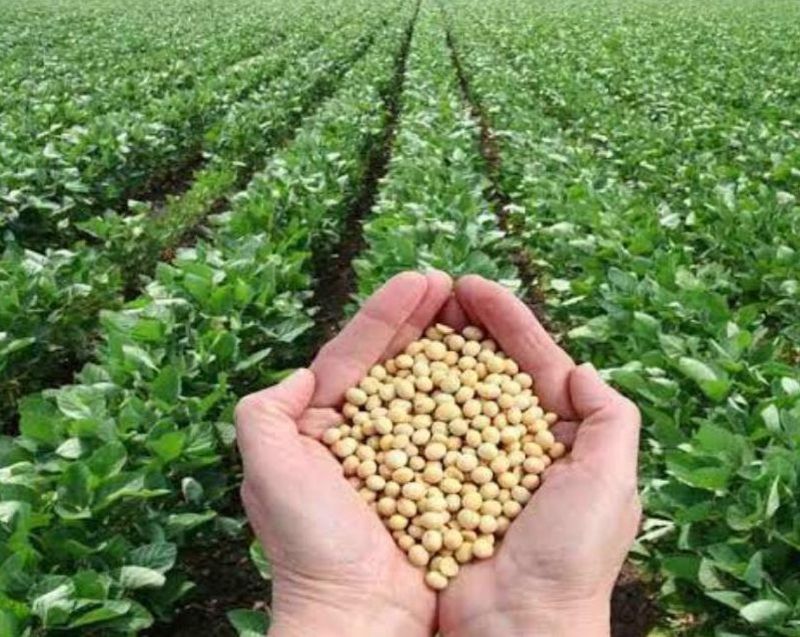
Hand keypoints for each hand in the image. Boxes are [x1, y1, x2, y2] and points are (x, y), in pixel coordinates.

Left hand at [235, 271, 451, 636]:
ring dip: (449, 348)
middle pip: (394, 364)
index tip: (420, 279)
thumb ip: (264, 413)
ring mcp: (403, 457)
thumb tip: (299, 375)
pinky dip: (472, 397)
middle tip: (451, 284)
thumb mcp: (268, 470)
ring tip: (473, 310)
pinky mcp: (437, 480)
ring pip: (428, 389)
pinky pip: (456, 429)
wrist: (357, 617)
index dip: (385, 314)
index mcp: (321, 427)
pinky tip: (491, 370)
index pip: (353, 355)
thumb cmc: (310, 546)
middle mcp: (363, 437)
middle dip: (420, 320)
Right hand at [437, 275, 641, 636]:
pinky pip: (415, 432)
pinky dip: (403, 399)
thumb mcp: (611, 482)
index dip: (506, 320)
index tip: (472, 285)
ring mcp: (468, 462)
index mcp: (559, 439)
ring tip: (410, 314)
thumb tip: (580, 368)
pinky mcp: (430, 483)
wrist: (516, 628)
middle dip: (464, 326)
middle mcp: (511, 446)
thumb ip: (609, 418)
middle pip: (486, 369)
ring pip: (448, 393)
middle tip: (437, 288)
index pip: (532, 362)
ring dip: (431, 351)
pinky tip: (388, 371)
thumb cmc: (570, 558)